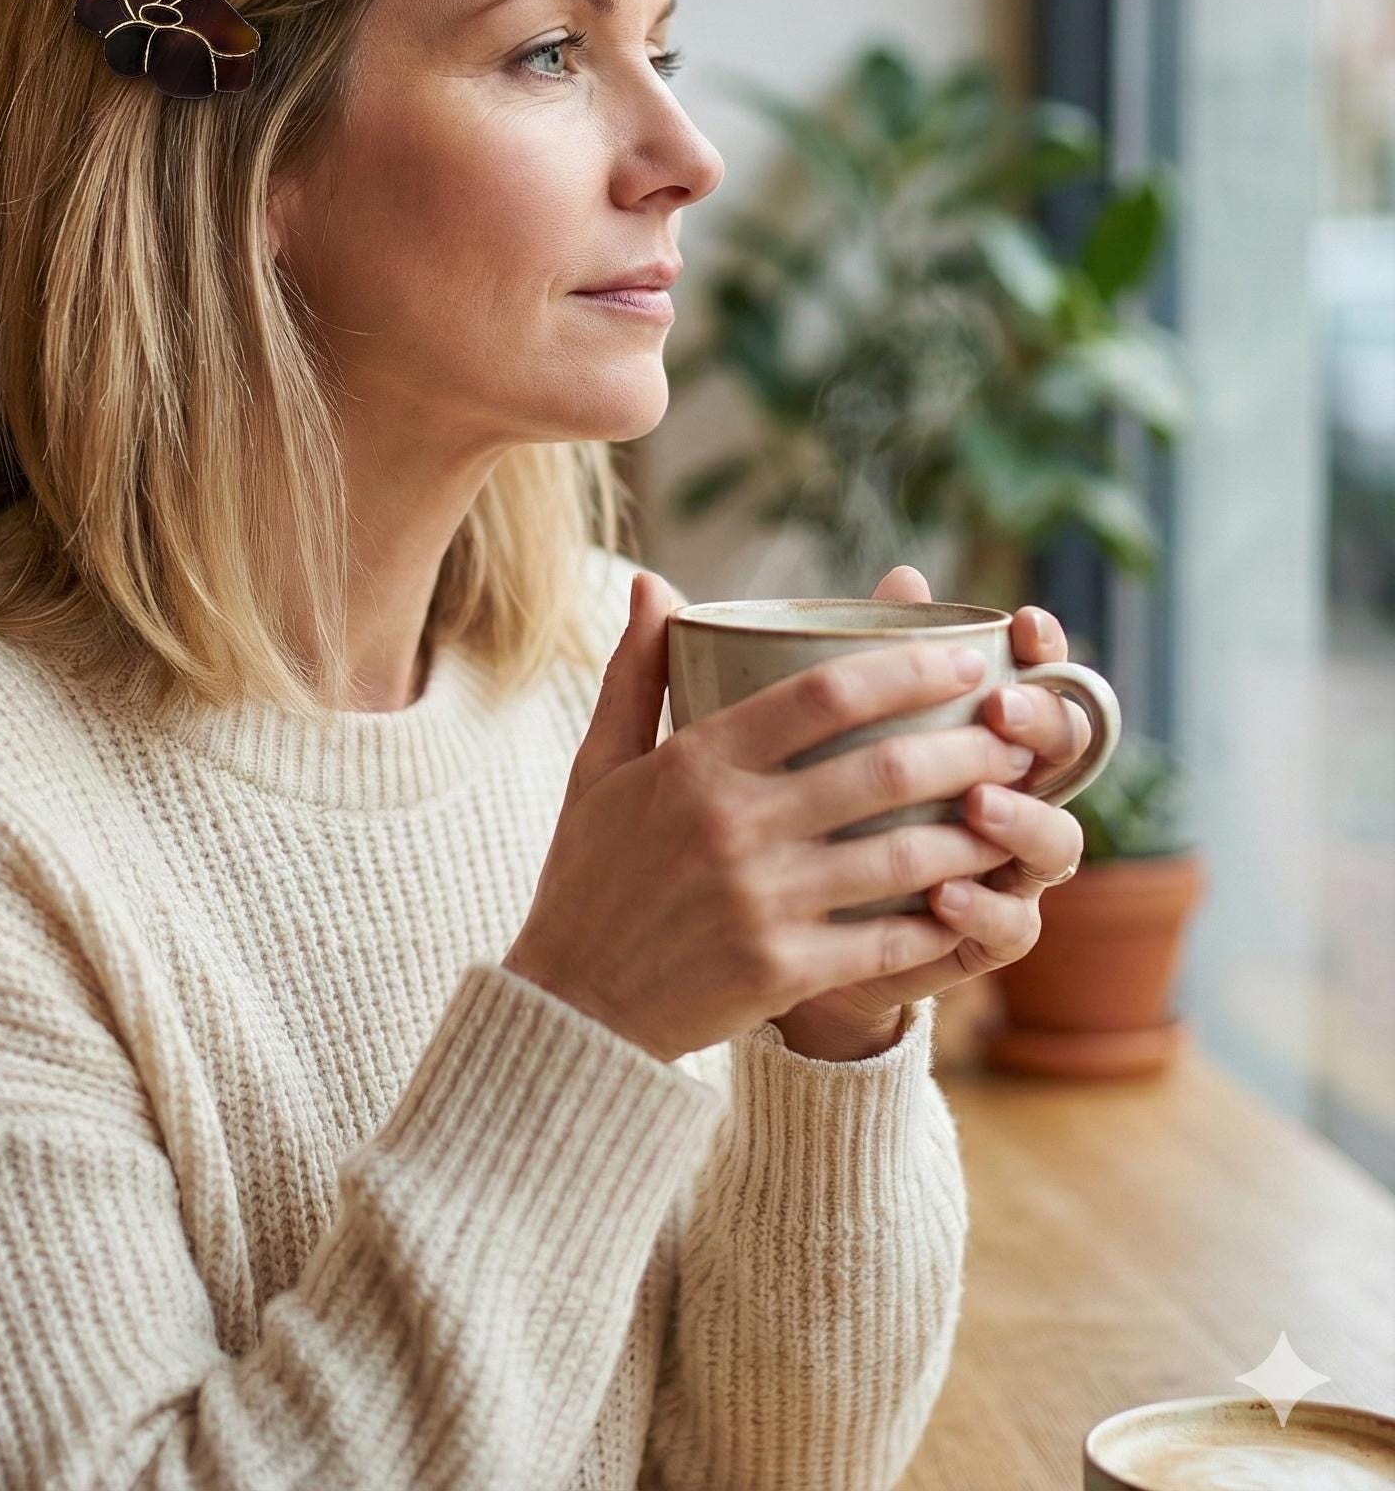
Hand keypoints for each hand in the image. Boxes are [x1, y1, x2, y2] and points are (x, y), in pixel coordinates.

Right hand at [502, 568, 1034, 1064]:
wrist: (570, 1005)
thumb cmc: (589, 875)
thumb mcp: (598, 765)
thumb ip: (636, 672)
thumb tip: (657, 582)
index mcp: (694, 763)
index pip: (821, 693)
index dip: (907, 667)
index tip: (963, 658)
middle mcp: (732, 825)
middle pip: (883, 769)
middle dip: (969, 746)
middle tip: (1017, 735)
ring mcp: (760, 901)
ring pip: (903, 854)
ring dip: (975, 831)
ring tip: (1016, 811)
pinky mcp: (781, 970)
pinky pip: (889, 938)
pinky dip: (944, 917)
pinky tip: (979, 897)